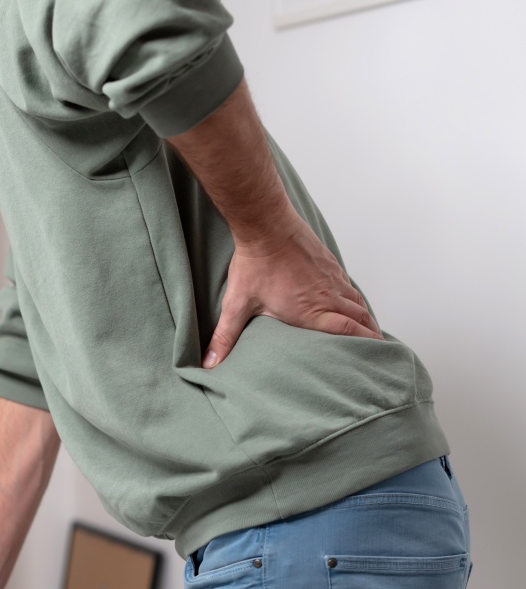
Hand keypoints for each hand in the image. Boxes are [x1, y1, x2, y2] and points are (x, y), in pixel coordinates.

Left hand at [203, 214, 382, 367]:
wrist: (266, 225)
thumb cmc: (253, 265)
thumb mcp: (237, 304)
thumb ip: (225, 337)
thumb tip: (208, 363)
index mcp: (310, 311)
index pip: (348, 331)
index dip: (365, 344)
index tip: (375, 356)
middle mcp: (327, 295)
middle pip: (360, 319)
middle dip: (372, 336)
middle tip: (379, 352)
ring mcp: (331, 278)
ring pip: (358, 302)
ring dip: (366, 319)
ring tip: (370, 333)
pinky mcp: (330, 264)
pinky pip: (350, 287)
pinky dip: (357, 300)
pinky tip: (353, 305)